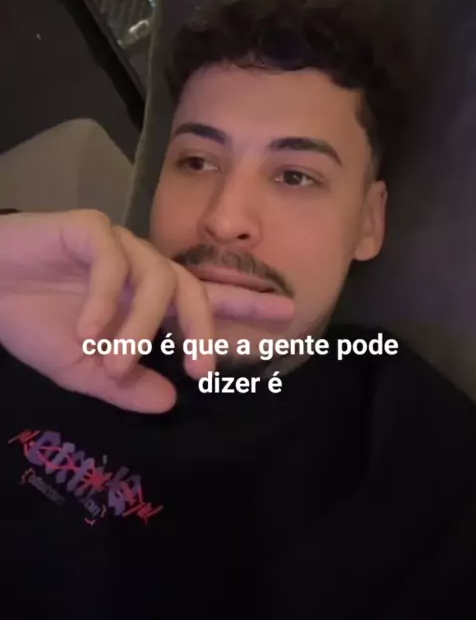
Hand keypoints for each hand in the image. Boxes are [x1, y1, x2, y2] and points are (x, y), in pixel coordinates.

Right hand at [0, 210, 293, 411]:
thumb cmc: (32, 322)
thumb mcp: (83, 371)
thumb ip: (126, 387)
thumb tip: (170, 403)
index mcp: (145, 299)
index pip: (204, 303)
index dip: (245, 310)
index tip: (287, 321)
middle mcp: (141, 267)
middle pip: (191, 288)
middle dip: (206, 325)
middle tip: (204, 367)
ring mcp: (118, 244)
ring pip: (155, 277)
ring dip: (138, 327)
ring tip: (115, 364)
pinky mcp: (88, 228)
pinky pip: (111, 262)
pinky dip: (102, 300)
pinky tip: (86, 330)